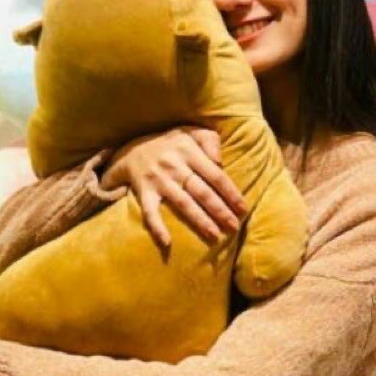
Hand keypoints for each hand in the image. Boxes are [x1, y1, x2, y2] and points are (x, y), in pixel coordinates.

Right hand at [100, 127, 246, 246]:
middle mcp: (174, 166)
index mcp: (188, 151)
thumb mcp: (190, 132)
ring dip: (199, 220)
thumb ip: (210, 141)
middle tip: (234, 226)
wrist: (132, 149)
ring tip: (214, 235)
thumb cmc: (171, 144)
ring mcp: (158, 180)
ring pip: (183, 203)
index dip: (230, 193)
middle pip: (202, 192)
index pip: (215, 175)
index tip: (242, 209)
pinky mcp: (144, 192)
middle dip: (219, 210)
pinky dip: (157, 227)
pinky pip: (150, 212)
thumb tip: (221, 162)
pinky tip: (167, 243)